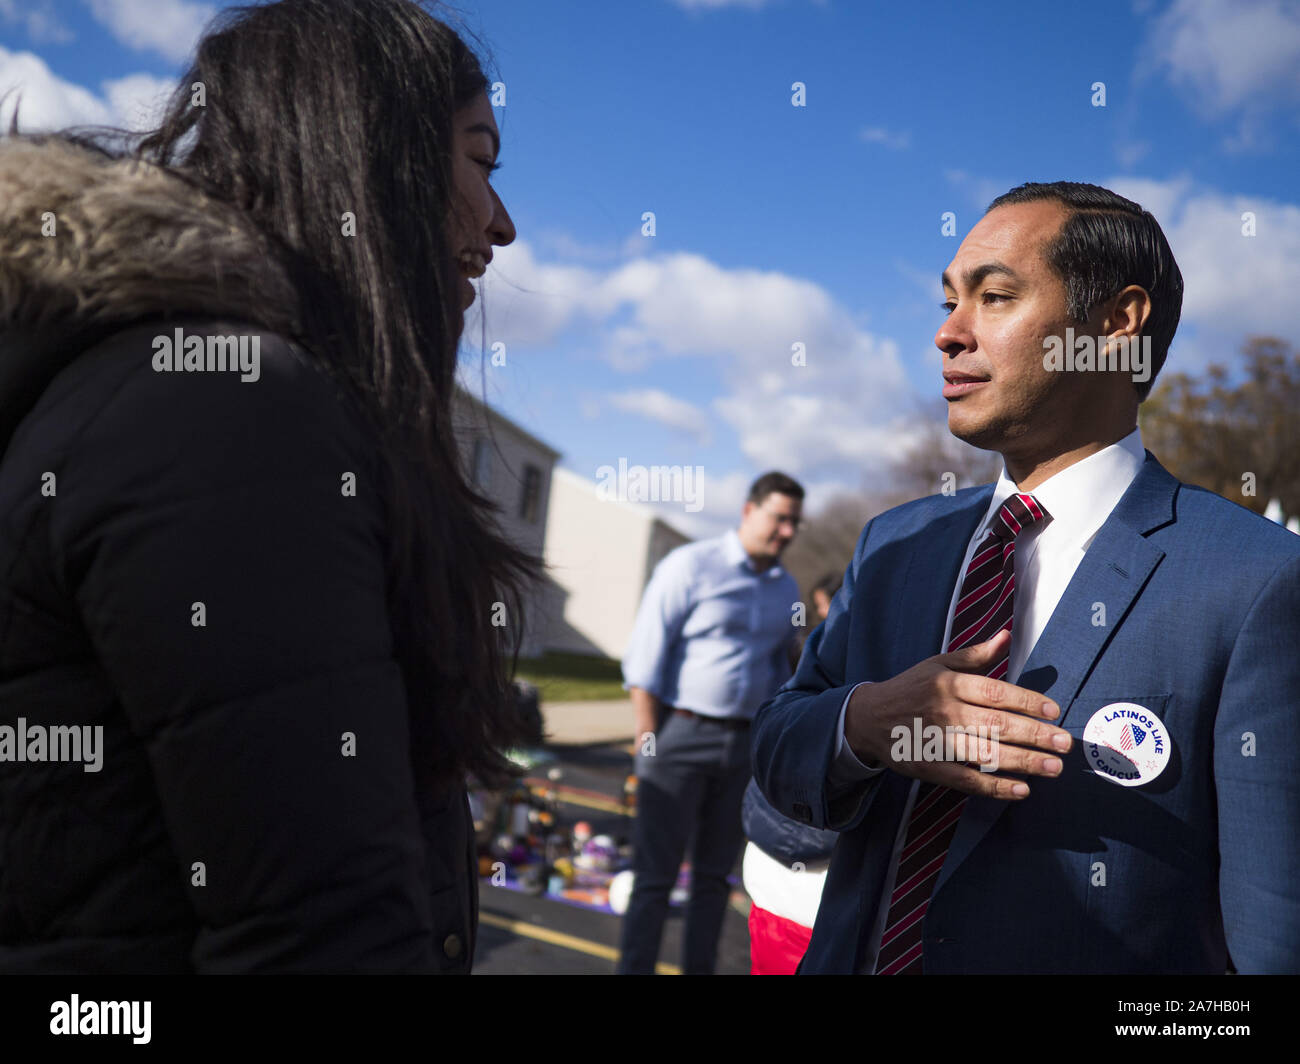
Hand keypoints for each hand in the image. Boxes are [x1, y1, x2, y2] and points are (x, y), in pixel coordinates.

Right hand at [843, 629, 1071, 799]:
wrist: (868, 718)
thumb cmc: (911, 688)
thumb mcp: (938, 665)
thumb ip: (975, 655)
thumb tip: (1007, 636)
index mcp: (948, 683)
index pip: (995, 692)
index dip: (1027, 701)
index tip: (1055, 711)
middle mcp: (944, 711)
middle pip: (996, 724)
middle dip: (1034, 734)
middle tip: (1065, 743)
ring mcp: (935, 742)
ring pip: (985, 753)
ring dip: (1022, 762)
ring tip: (1054, 767)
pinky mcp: (928, 768)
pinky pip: (965, 780)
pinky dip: (993, 787)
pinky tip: (1021, 790)